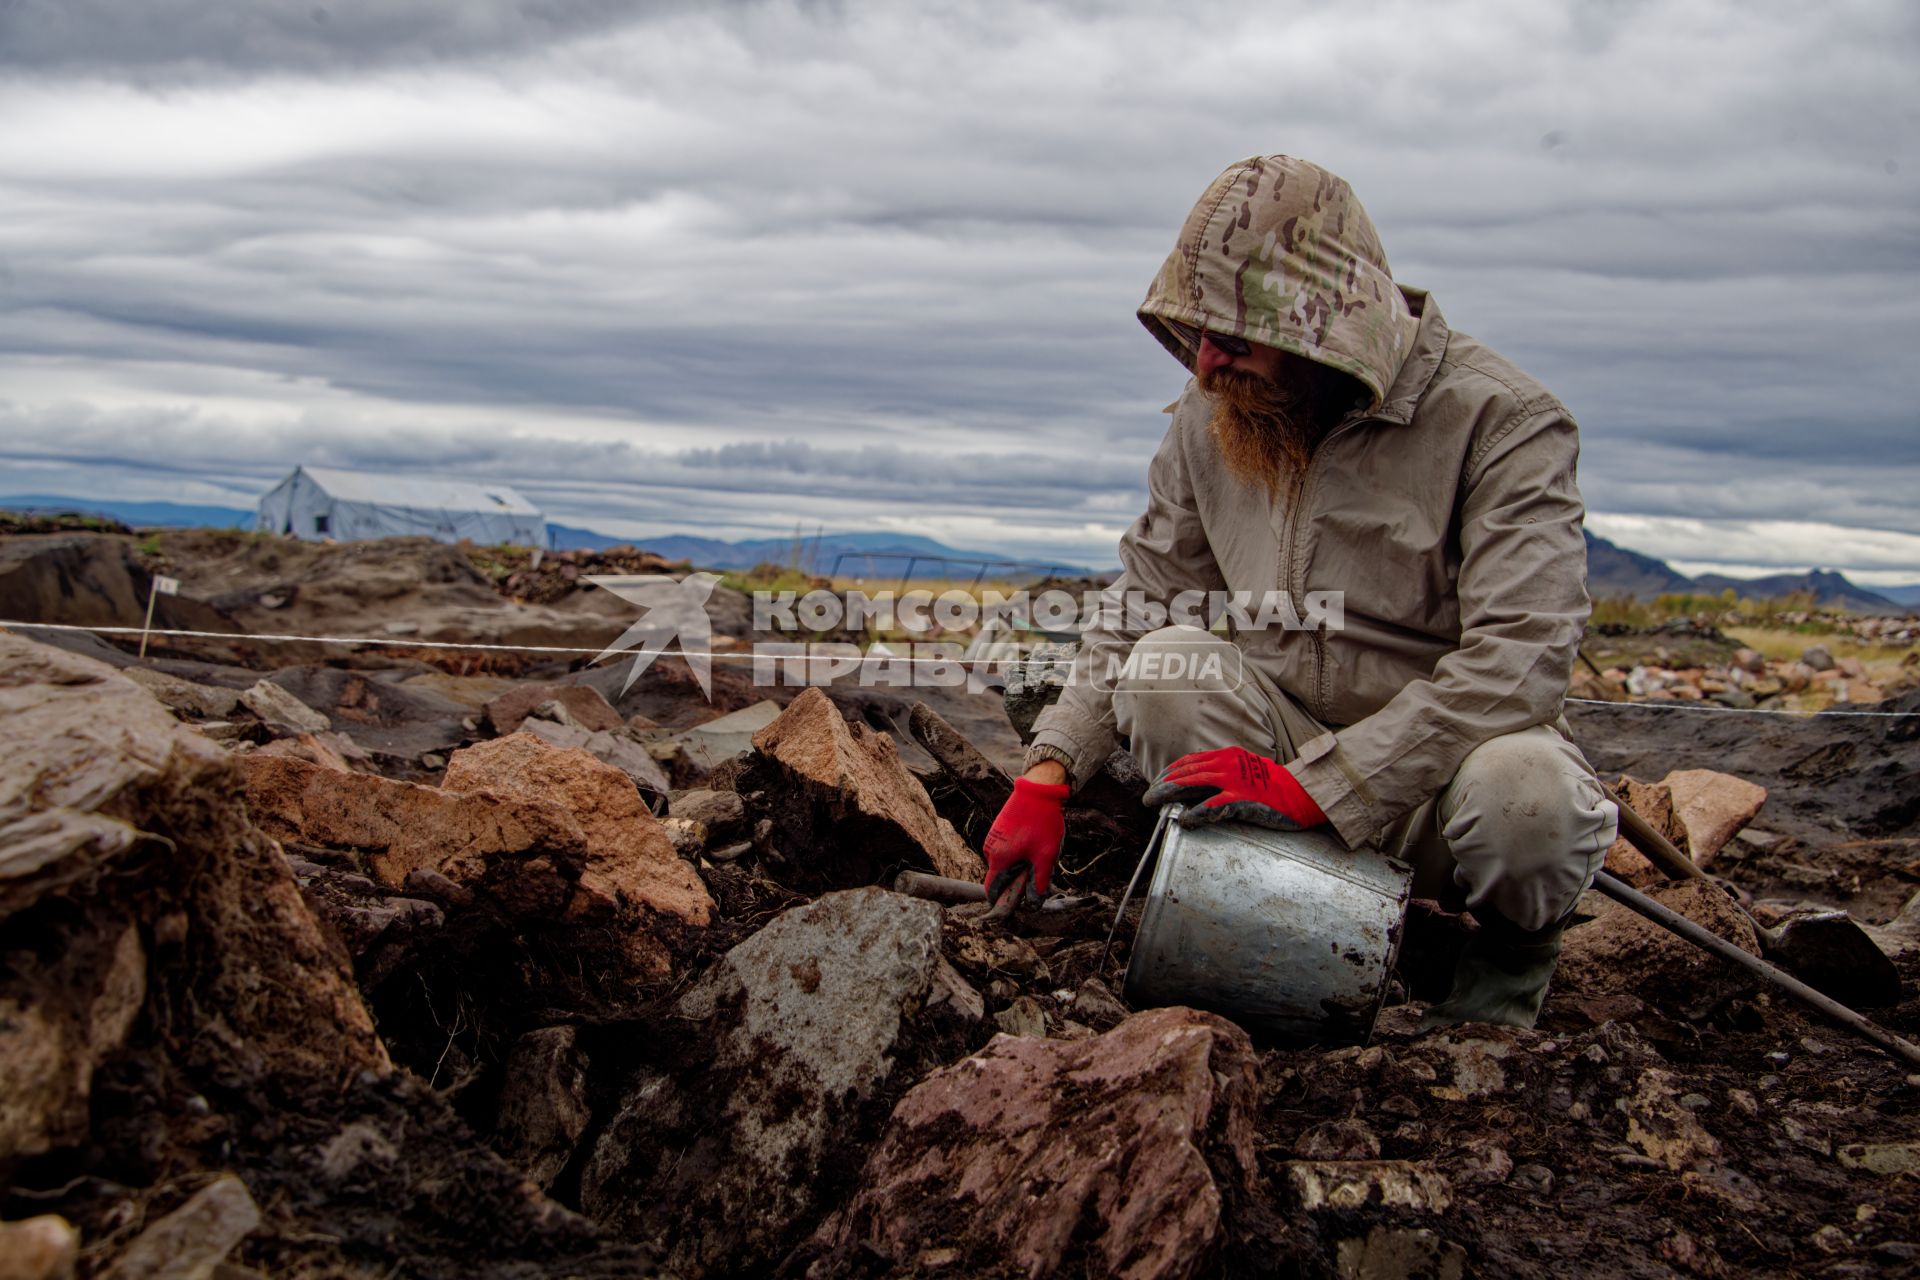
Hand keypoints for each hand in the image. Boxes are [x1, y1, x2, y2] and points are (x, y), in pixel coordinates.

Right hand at [983, 775, 1070, 898]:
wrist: (1037, 790)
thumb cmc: (1041, 823)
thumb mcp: (1045, 857)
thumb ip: (1039, 883)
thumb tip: (1033, 905)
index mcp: (999, 859)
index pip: (992, 892)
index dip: (1002, 903)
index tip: (1017, 905)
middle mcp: (990, 850)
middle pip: (1000, 877)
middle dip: (1018, 880)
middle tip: (1039, 870)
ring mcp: (992, 839)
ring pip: (1005, 863)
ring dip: (1020, 865)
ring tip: (1039, 851)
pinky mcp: (998, 830)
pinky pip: (1006, 850)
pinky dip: (1019, 853)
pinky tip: (1035, 840)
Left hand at [1141, 746, 1327, 830]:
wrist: (1305, 793)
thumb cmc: (1278, 786)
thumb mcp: (1248, 771)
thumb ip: (1226, 775)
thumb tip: (1200, 788)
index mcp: (1229, 756)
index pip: (1190, 761)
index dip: (1170, 772)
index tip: (1157, 782)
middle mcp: (1228, 764)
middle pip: (1186, 772)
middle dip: (1162, 784)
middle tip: (1147, 797)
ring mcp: (1235, 781)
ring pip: (1192, 785)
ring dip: (1169, 795)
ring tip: (1154, 805)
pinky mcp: (1243, 800)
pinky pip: (1211, 806)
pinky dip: (1195, 813)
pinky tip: (1184, 821)